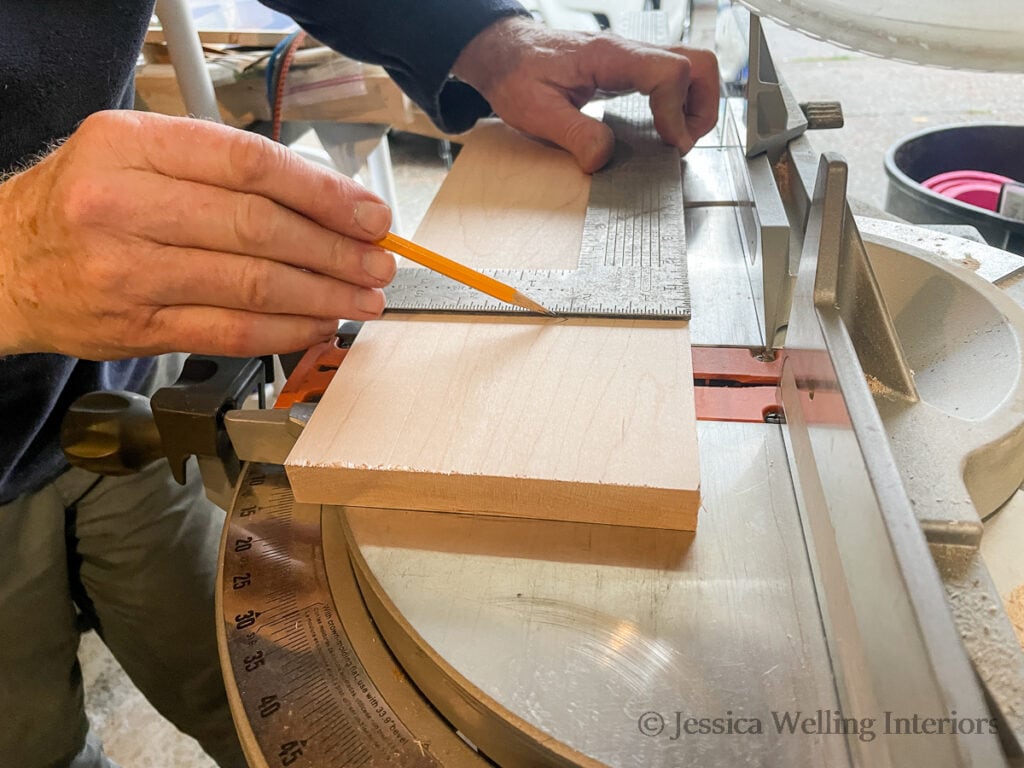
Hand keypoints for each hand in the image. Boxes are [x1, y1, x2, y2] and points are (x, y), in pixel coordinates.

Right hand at [0, 110, 395, 359]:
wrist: (8, 263)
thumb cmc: (88, 202)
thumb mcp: (139, 154)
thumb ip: (223, 169)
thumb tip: (328, 200)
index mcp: (131, 145)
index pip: (249, 163)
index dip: (323, 192)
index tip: (369, 213)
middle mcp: (124, 204)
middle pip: (259, 227)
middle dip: (336, 249)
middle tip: (379, 261)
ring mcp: (128, 271)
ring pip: (252, 284)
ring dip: (324, 294)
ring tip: (364, 296)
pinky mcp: (137, 327)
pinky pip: (231, 332)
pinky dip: (288, 331)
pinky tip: (321, 324)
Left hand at [452, 16, 718, 172]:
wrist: (504, 53)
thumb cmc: (516, 75)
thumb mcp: (536, 112)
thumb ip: (574, 134)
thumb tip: (604, 159)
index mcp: (609, 56)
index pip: (670, 71)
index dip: (678, 111)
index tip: (668, 143)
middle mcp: (628, 52)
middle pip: (698, 63)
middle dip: (702, 108)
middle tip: (681, 143)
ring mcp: (633, 58)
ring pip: (692, 68)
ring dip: (696, 106)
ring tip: (675, 139)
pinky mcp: (631, 69)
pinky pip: (673, 78)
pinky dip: (680, 103)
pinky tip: (662, 128)